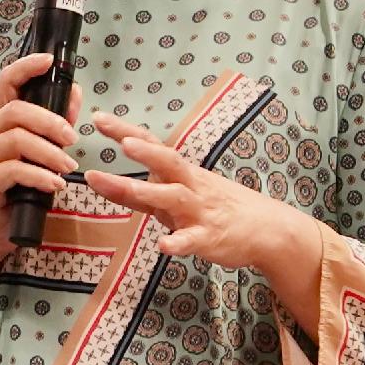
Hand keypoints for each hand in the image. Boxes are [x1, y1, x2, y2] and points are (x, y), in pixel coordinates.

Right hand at [0, 49, 78, 244]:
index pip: (6, 84)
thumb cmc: (21, 187)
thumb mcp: (43, 152)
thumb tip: (75, 93)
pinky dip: (39, 176)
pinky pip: (13, 171)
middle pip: (15, 111)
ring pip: (16, 140)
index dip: (25, 67)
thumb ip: (57, 124)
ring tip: (69, 168)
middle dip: (49, 121)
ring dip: (48, 152)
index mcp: (2, 122)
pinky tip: (56, 185)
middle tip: (73, 139)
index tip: (49, 61)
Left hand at [84, 113, 319, 303]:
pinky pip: (192, 240)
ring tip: (129, 187)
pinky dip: (178, 242)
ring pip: (174, 198)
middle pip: (168, 162)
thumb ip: (146, 193)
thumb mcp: (183, 193)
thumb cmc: (219, 207)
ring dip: (150, 191)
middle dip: (145, 152)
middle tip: (123, 143)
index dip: (126, 132)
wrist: (266, 228)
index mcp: (182, 173)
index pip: (153, 146)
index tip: (98, 118)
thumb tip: (110, 184)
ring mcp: (200, 212)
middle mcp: (190, 187)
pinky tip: (164, 245)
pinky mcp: (209, 238)